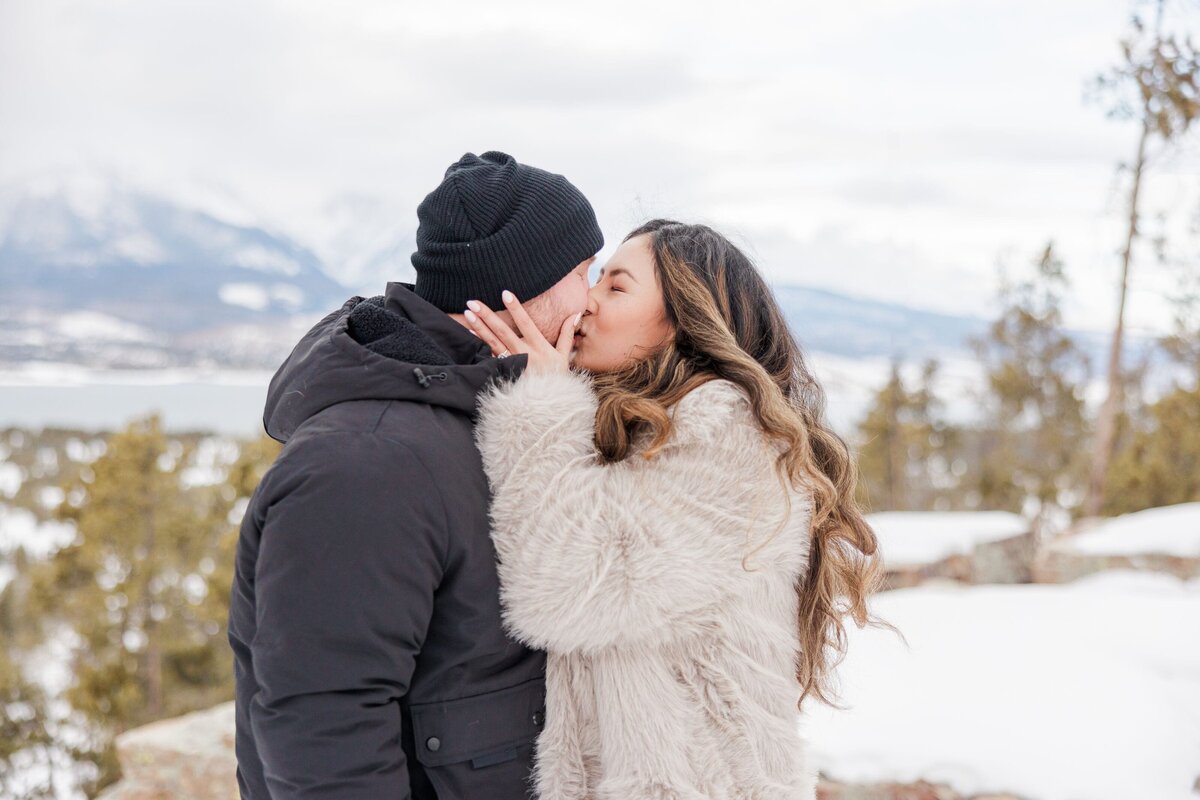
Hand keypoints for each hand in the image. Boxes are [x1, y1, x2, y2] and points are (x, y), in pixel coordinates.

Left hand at [464, 290, 580, 375]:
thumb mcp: (564, 357)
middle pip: (503, 331)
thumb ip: (567, 334)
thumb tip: (575, 314)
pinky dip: (480, 344)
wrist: (547, 407)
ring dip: (479, 327)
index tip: (505, 293)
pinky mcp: (505, 373)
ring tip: (467, 314)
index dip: (516, 308)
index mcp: (539, 348)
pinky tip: (470, 333)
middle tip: (472, 302)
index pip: (526, 323)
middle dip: (487, 315)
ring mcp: (512, 364)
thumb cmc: (556, 380)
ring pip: (493, 342)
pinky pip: (490, 356)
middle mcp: (524, 354)